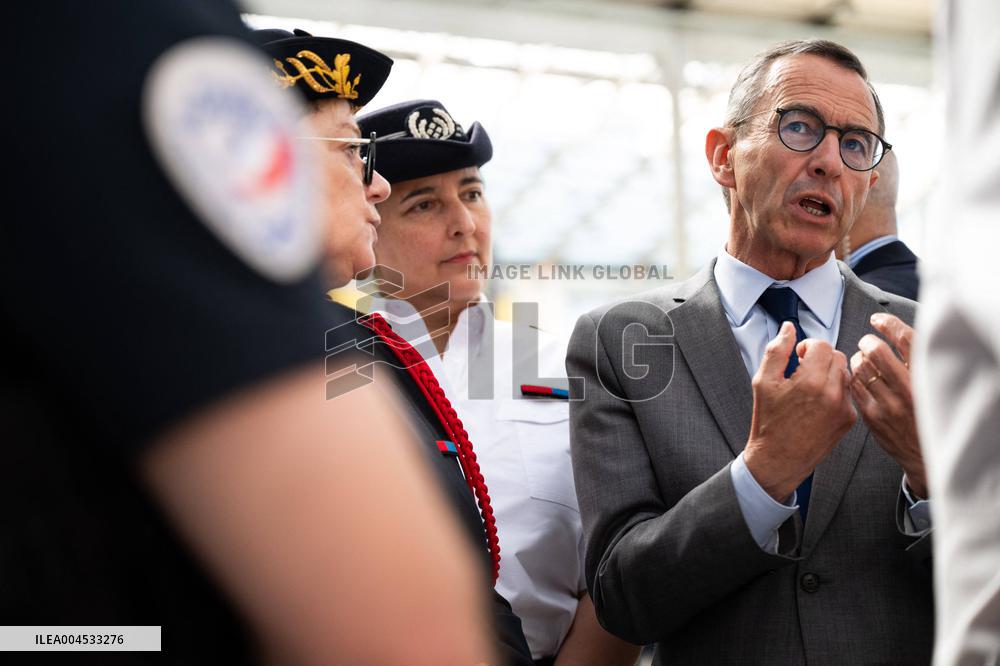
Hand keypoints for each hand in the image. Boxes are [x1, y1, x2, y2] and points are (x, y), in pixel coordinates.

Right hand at [745, 322, 857, 501]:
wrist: (779, 459)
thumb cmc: (769, 423)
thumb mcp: (763, 382)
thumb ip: (777, 350)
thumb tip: (788, 329)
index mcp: (810, 380)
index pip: (821, 345)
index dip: (806, 347)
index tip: (797, 357)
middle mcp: (832, 393)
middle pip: (836, 356)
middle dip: (819, 358)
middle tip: (802, 371)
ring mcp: (844, 407)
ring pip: (845, 373)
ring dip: (829, 373)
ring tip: (809, 388)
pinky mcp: (849, 419)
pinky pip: (847, 393)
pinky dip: (834, 392)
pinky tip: (817, 403)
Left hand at [849, 313, 926, 497]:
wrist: (926, 453)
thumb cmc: (928, 413)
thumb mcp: (932, 385)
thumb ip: (916, 362)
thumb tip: (894, 330)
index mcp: (928, 378)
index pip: (907, 339)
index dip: (889, 324)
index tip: (878, 320)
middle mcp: (910, 390)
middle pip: (877, 350)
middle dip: (867, 342)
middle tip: (867, 343)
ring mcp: (889, 404)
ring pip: (861, 367)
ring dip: (858, 359)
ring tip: (863, 361)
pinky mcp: (873, 416)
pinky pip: (854, 386)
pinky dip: (853, 376)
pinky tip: (858, 377)